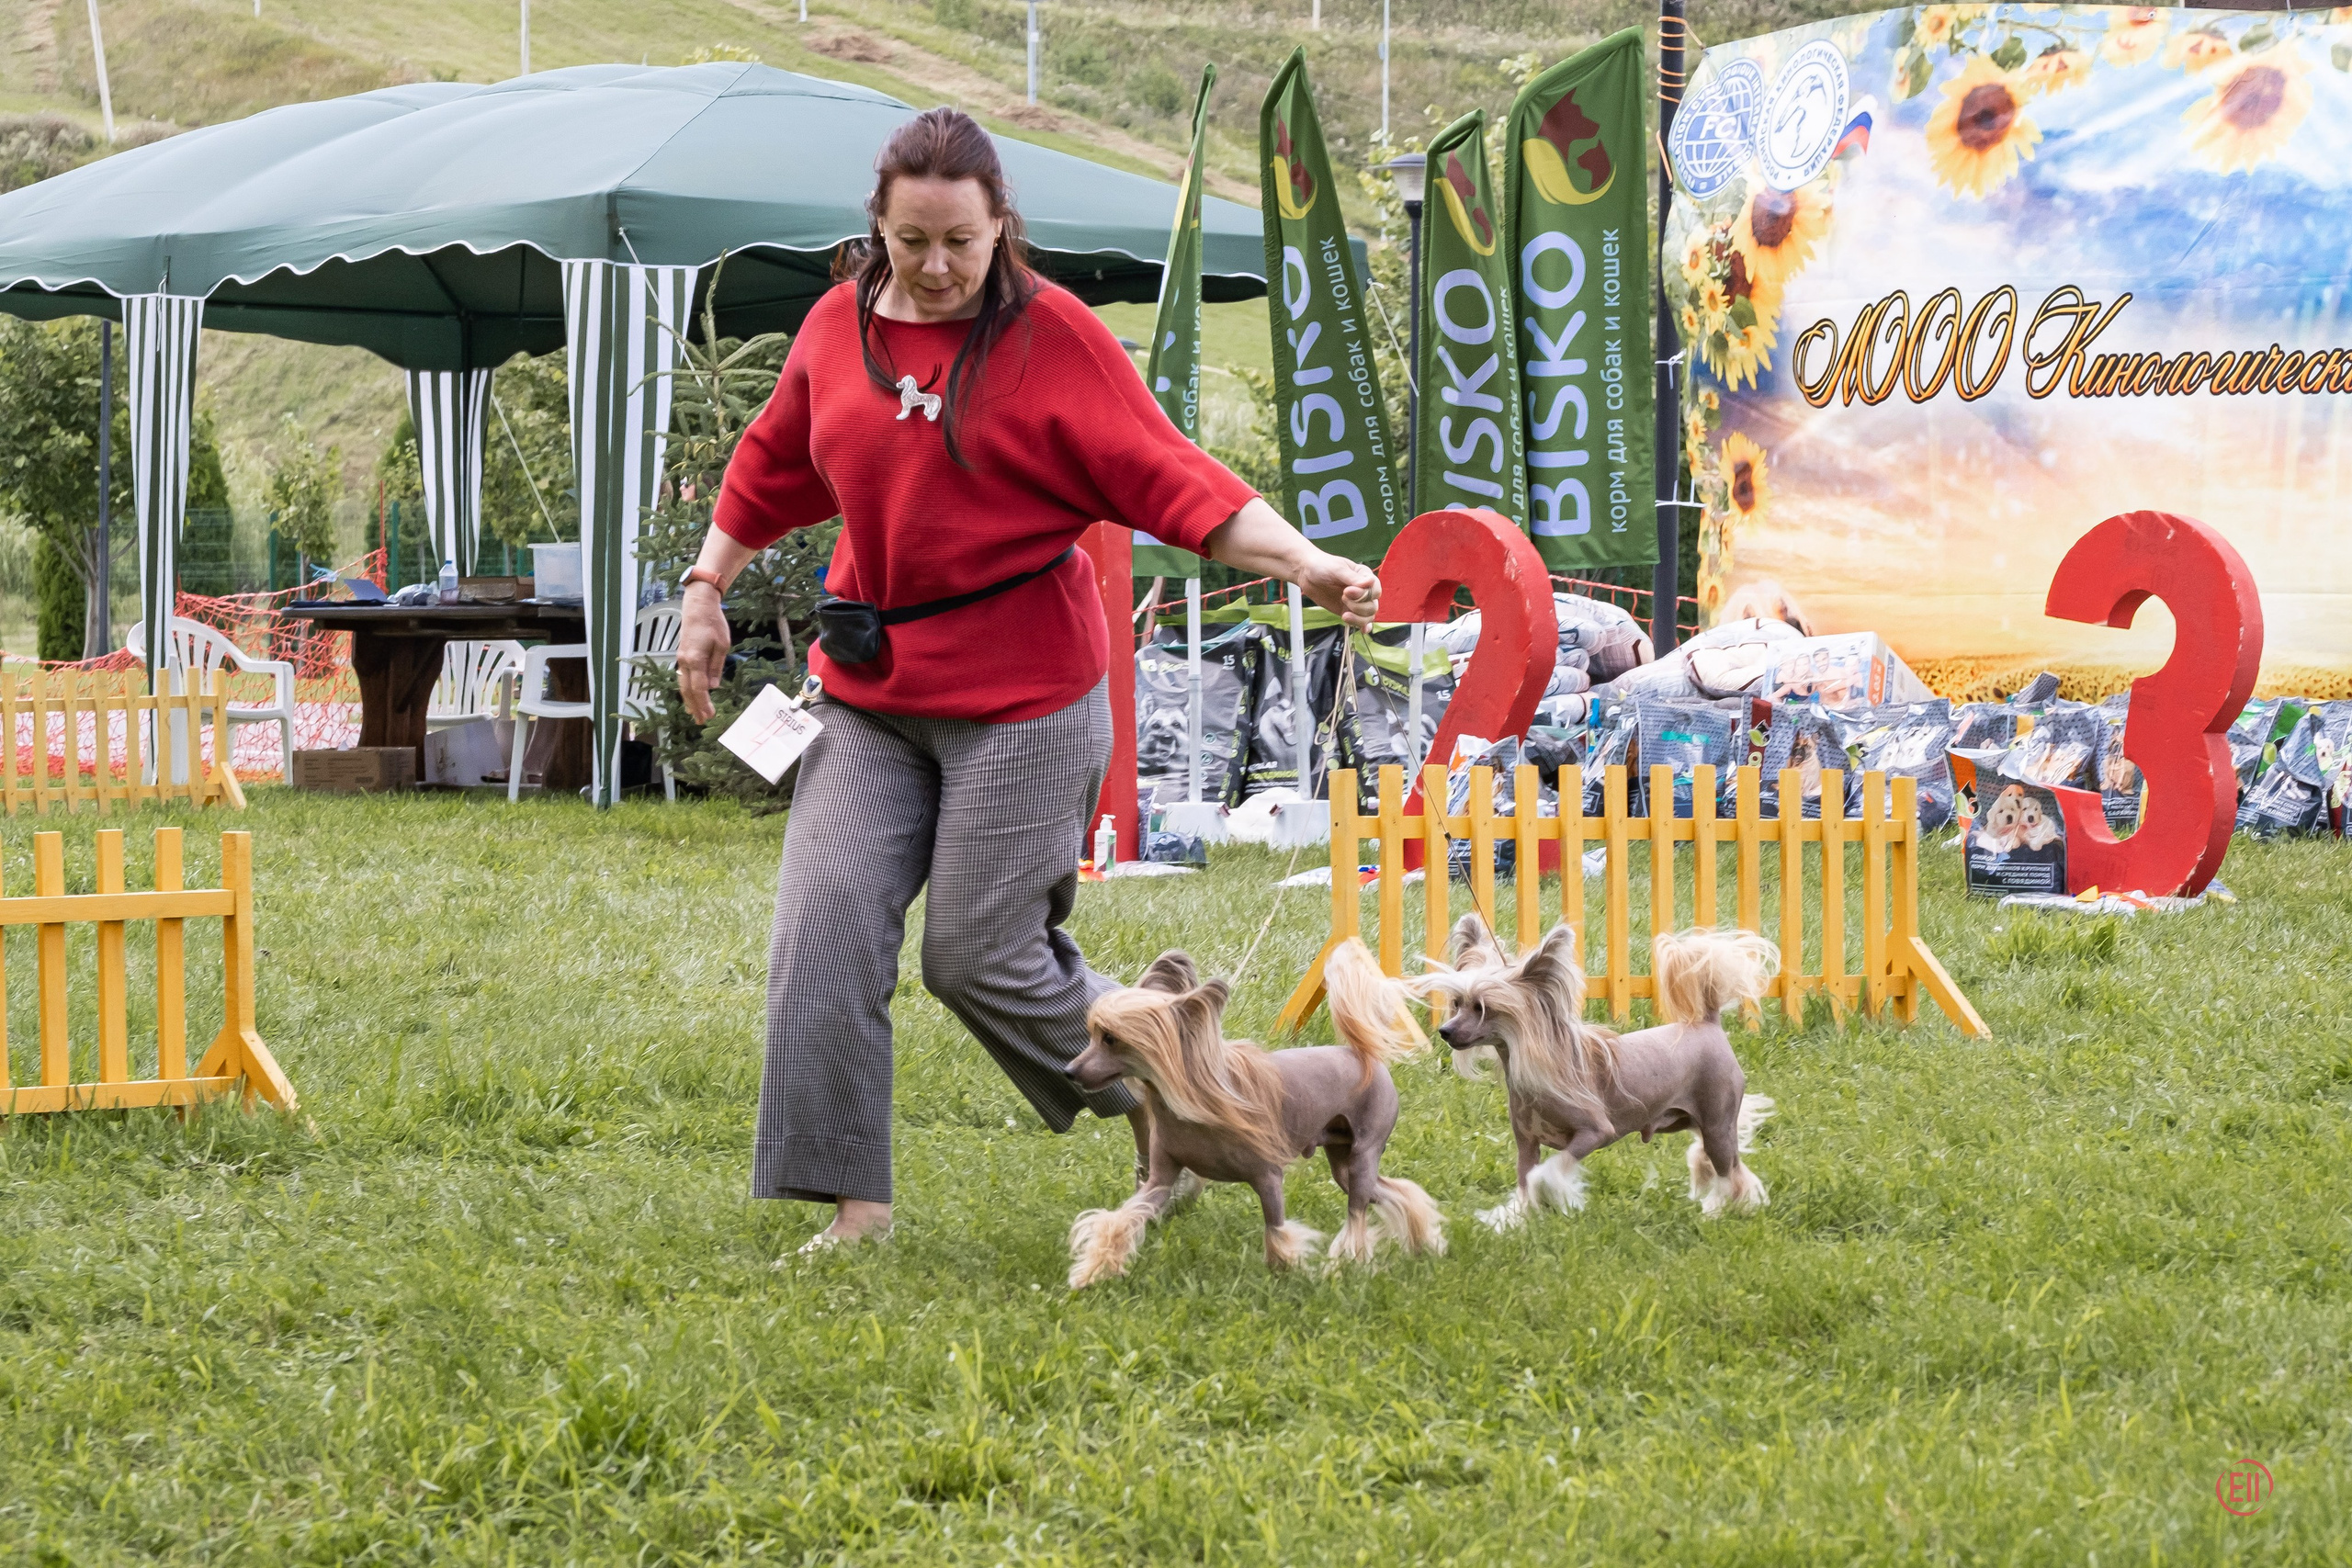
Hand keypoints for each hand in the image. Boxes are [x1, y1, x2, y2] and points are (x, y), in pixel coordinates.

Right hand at [675, 582, 729, 723]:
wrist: (698, 605)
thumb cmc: (713, 622)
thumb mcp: (722, 645)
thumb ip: (716, 666)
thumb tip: (713, 686)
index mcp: (695, 659)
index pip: (699, 688)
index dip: (704, 704)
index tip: (710, 716)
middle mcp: (684, 661)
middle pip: (687, 690)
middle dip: (694, 707)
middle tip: (701, 722)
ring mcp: (681, 659)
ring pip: (683, 685)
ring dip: (689, 700)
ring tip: (694, 714)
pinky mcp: (682, 656)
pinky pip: (683, 677)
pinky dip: (687, 689)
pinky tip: (691, 697)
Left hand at [1298, 548, 1380, 630]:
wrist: (1307, 573)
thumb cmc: (1323, 566)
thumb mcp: (1338, 569)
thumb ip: (1353, 578)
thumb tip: (1370, 583)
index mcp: (1364, 576)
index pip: (1375, 590)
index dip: (1364, 594)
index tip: (1347, 591)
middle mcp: (1363, 590)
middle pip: (1372, 605)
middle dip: (1358, 606)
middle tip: (1343, 597)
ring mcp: (1356, 602)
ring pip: (1368, 616)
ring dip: (1358, 618)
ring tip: (1344, 614)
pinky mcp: (1348, 611)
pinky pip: (1360, 621)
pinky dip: (1363, 626)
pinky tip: (1363, 630)